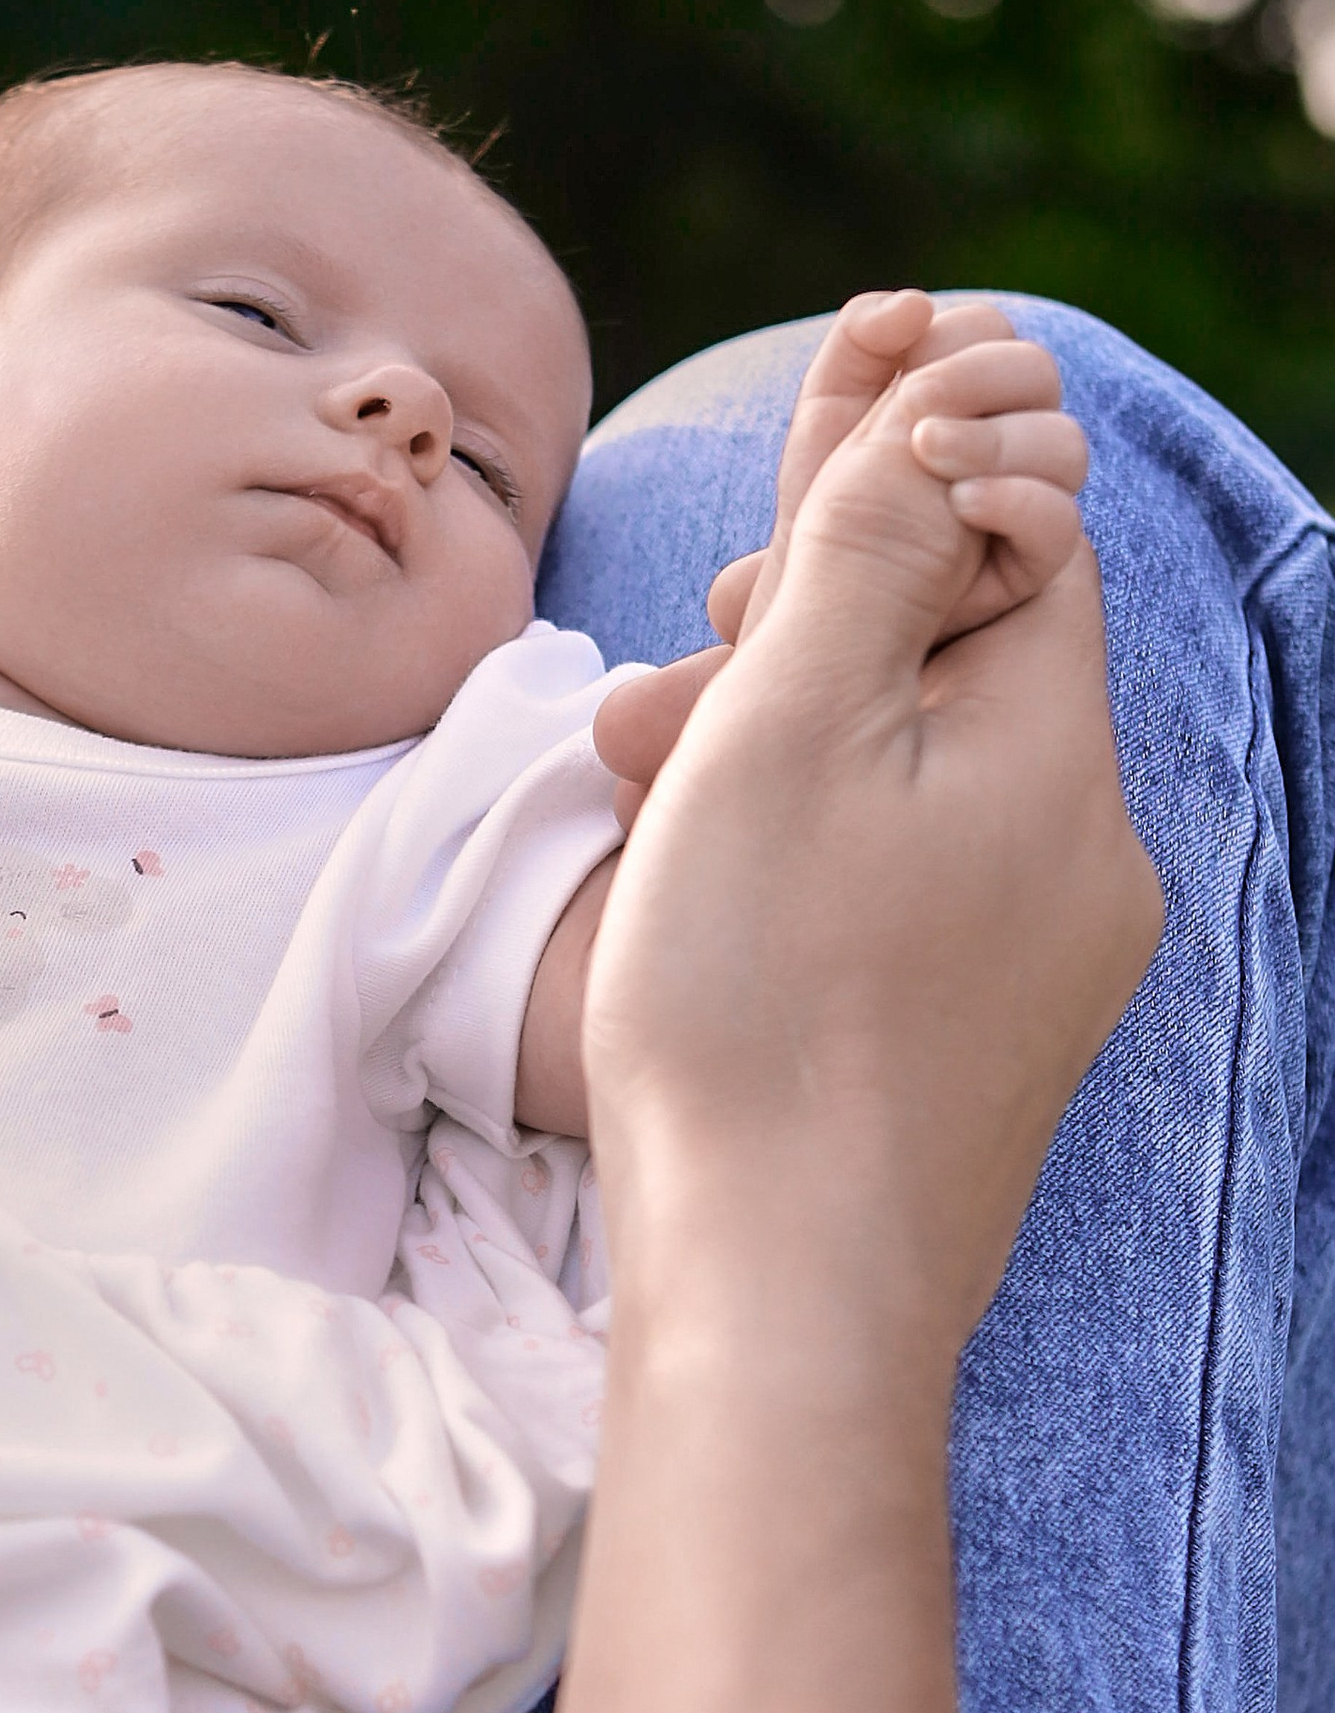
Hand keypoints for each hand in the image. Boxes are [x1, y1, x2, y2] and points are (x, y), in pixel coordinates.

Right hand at [586, 363, 1158, 1378]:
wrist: (779, 1301)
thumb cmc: (760, 1012)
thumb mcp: (786, 728)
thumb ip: (862, 551)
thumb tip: (941, 411)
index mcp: (1055, 756)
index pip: (1023, 535)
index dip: (909, 467)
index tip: (799, 444)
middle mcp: (1082, 855)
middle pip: (955, 656)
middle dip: (802, 621)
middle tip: (672, 656)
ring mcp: (1037, 965)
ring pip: (909, 777)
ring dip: (772, 740)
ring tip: (631, 771)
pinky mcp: (977, 1048)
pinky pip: (901, 884)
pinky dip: (800, 846)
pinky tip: (697, 873)